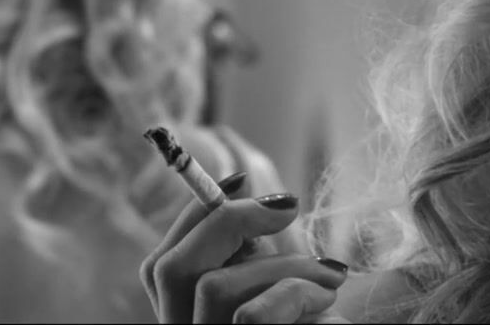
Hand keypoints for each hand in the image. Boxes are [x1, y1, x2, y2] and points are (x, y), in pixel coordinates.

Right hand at [139, 175, 351, 322]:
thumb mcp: (279, 285)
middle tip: (288, 205)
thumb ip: (249, 255)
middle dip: (228, 221)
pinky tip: (329, 301)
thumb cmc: (317, 323)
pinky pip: (255, 315)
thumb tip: (241, 196)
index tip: (240, 179)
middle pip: (171, 269)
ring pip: (216, 287)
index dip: (192, 216)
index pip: (160, 267)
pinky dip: (300, 292)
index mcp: (189, 323)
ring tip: (328, 276)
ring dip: (284, 264)